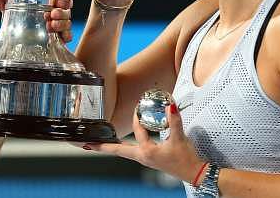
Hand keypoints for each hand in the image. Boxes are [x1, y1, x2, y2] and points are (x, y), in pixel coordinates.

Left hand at [0, 0, 73, 42]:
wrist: (20, 45)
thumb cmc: (21, 25)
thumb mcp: (12, 13)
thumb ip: (5, 4)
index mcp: (49, 6)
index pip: (62, 0)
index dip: (64, 0)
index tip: (58, 1)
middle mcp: (56, 17)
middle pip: (67, 11)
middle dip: (62, 12)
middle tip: (52, 14)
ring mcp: (59, 29)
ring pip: (68, 24)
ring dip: (61, 23)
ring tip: (51, 25)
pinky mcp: (59, 42)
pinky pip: (68, 37)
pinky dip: (66, 36)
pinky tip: (60, 37)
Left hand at [84, 103, 204, 183]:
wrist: (194, 173)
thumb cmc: (186, 159)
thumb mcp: (180, 138)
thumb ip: (175, 121)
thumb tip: (170, 106)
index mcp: (147, 152)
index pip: (137, 131)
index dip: (136, 118)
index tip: (137, 107)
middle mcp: (142, 157)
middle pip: (116, 150)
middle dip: (101, 146)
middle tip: (85, 143)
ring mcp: (144, 159)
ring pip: (122, 152)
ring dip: (109, 146)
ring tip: (96, 144)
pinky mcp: (148, 159)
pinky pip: (130, 152)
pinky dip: (121, 147)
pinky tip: (120, 144)